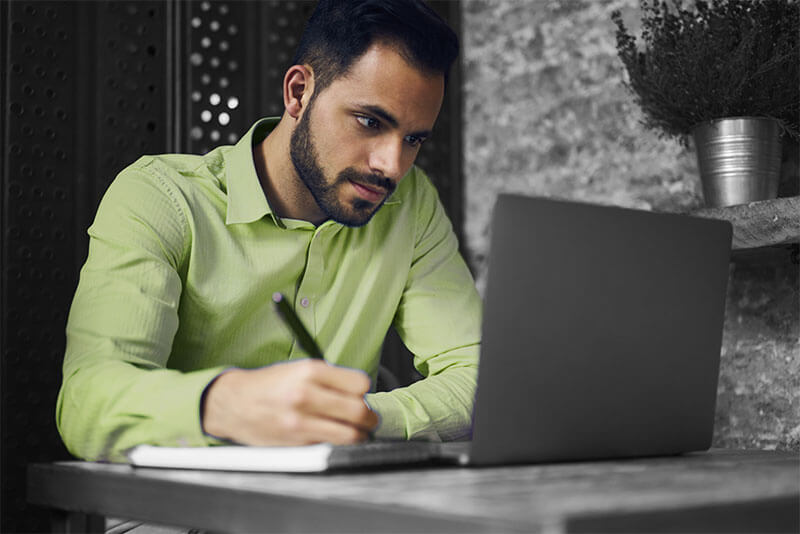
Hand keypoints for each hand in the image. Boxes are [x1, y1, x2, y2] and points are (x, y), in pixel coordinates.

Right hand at [201, 359, 378, 445]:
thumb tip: (359, 392)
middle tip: (369, 418)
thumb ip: (328, 378)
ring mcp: (301, 420)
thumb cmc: (269, 385)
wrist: (234, 404)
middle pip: (359, 411)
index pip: (359, 384)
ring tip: (358, 432)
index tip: (360, 395)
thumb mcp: (298, 369)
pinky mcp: (296, 441)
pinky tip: (333, 436)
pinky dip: (337, 442)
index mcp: (310, 371)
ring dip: (359, 434)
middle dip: (370, 417)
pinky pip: (330, 444)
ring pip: (350, 434)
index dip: (364, 391)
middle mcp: (306, 394)